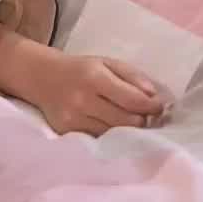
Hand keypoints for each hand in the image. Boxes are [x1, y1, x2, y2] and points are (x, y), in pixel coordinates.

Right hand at [31, 50, 171, 136]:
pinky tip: (114, 127)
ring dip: (128, 130)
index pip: (131, 99)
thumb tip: (153, 96)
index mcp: (95, 78)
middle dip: (142, 120)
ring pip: (113, 133)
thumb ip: (132, 77)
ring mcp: (73, 119)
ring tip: (133, 121)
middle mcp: (83, 100)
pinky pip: (98, 139)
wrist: (43, 78)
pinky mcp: (67, 132)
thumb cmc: (81, 69)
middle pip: (125, 121)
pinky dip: (110, 135)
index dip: (151, 106)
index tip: (160, 107)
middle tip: (148, 116)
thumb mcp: (107, 62)